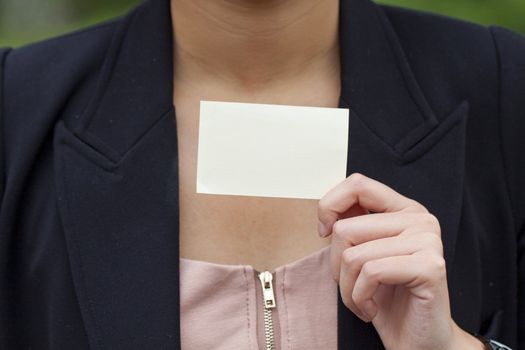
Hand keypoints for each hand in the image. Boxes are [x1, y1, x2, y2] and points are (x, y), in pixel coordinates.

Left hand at [318, 173, 485, 349]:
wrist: (417, 342)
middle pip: (345, 228)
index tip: (325, 234)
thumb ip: (353, 224)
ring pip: (353, 254)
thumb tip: (329, 213)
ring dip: (347, 288)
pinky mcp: (429, 266)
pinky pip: (370, 272)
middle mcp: (420, 219)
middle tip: (353, 285)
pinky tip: (372, 309)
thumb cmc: (387, 299)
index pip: (357, 184)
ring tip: (362, 300)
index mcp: (404, 210)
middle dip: (336, 265)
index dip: (330, 207)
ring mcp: (428, 240)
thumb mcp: (362, 255)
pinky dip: (359, 297)